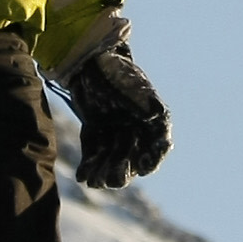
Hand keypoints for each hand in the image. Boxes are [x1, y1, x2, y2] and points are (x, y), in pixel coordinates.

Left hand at [52, 13, 170, 189]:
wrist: (87, 60)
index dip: (153, 159)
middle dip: (123, 170)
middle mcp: (137, 130)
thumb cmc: (113, 69)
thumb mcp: (128, 83)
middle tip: (112, 179)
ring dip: (106, 173)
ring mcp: (116, 133)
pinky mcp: (97, 134)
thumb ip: (141, 100)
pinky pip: (96, 156)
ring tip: (95, 181)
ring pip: (114, 161)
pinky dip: (91, 167)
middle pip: (133, 158)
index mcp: (152, 119)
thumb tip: (156, 114)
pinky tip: (84, 177)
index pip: (158, 145)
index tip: (142, 167)